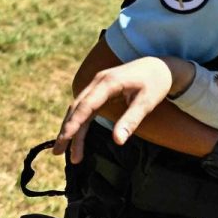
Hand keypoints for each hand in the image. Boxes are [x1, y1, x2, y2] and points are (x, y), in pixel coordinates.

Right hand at [54, 56, 193, 162]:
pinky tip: (74, 136)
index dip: (74, 124)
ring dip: (70, 128)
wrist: (159, 65)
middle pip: (76, 108)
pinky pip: (84, 107)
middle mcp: (98, 81)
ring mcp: (97, 84)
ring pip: (77, 108)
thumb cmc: (156, 83)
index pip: (86, 106)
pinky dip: (78, 122)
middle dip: (67, 130)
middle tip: (58, 152)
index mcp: (108, 82)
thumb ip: (131, 120)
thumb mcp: (147, 102)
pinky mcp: (99, 89)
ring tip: (63, 150)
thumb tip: (118, 141)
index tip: (65, 139)